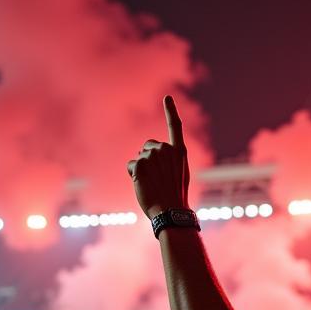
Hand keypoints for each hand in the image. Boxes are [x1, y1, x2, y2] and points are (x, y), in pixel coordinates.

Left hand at [127, 95, 190, 220]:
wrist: (171, 211)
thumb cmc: (174, 197)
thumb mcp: (179, 175)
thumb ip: (169, 161)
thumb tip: (147, 157)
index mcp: (179, 152)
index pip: (175, 127)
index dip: (171, 111)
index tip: (167, 97)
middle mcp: (167, 150)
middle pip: (148, 146)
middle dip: (147, 159)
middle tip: (157, 179)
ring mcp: (153, 156)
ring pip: (139, 157)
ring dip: (141, 169)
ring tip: (152, 184)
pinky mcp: (140, 164)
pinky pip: (131, 166)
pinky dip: (133, 176)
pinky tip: (143, 185)